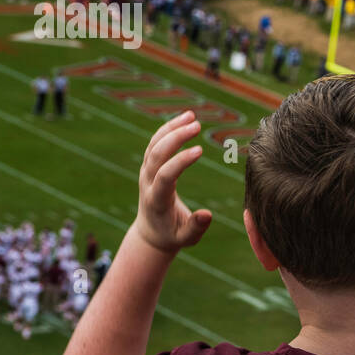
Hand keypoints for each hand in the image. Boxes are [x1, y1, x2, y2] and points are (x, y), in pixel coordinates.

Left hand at [134, 110, 212, 252]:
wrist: (151, 233)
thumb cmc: (172, 235)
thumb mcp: (186, 239)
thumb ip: (196, 227)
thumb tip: (208, 214)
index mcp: (156, 200)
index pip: (165, 176)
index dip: (180, 161)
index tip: (200, 150)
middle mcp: (147, 183)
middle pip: (156, 155)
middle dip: (175, 138)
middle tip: (196, 125)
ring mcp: (145, 173)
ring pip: (153, 145)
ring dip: (171, 128)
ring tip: (191, 116)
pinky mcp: (148, 167)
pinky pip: (155, 144)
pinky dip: (168, 130)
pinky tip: (184, 119)